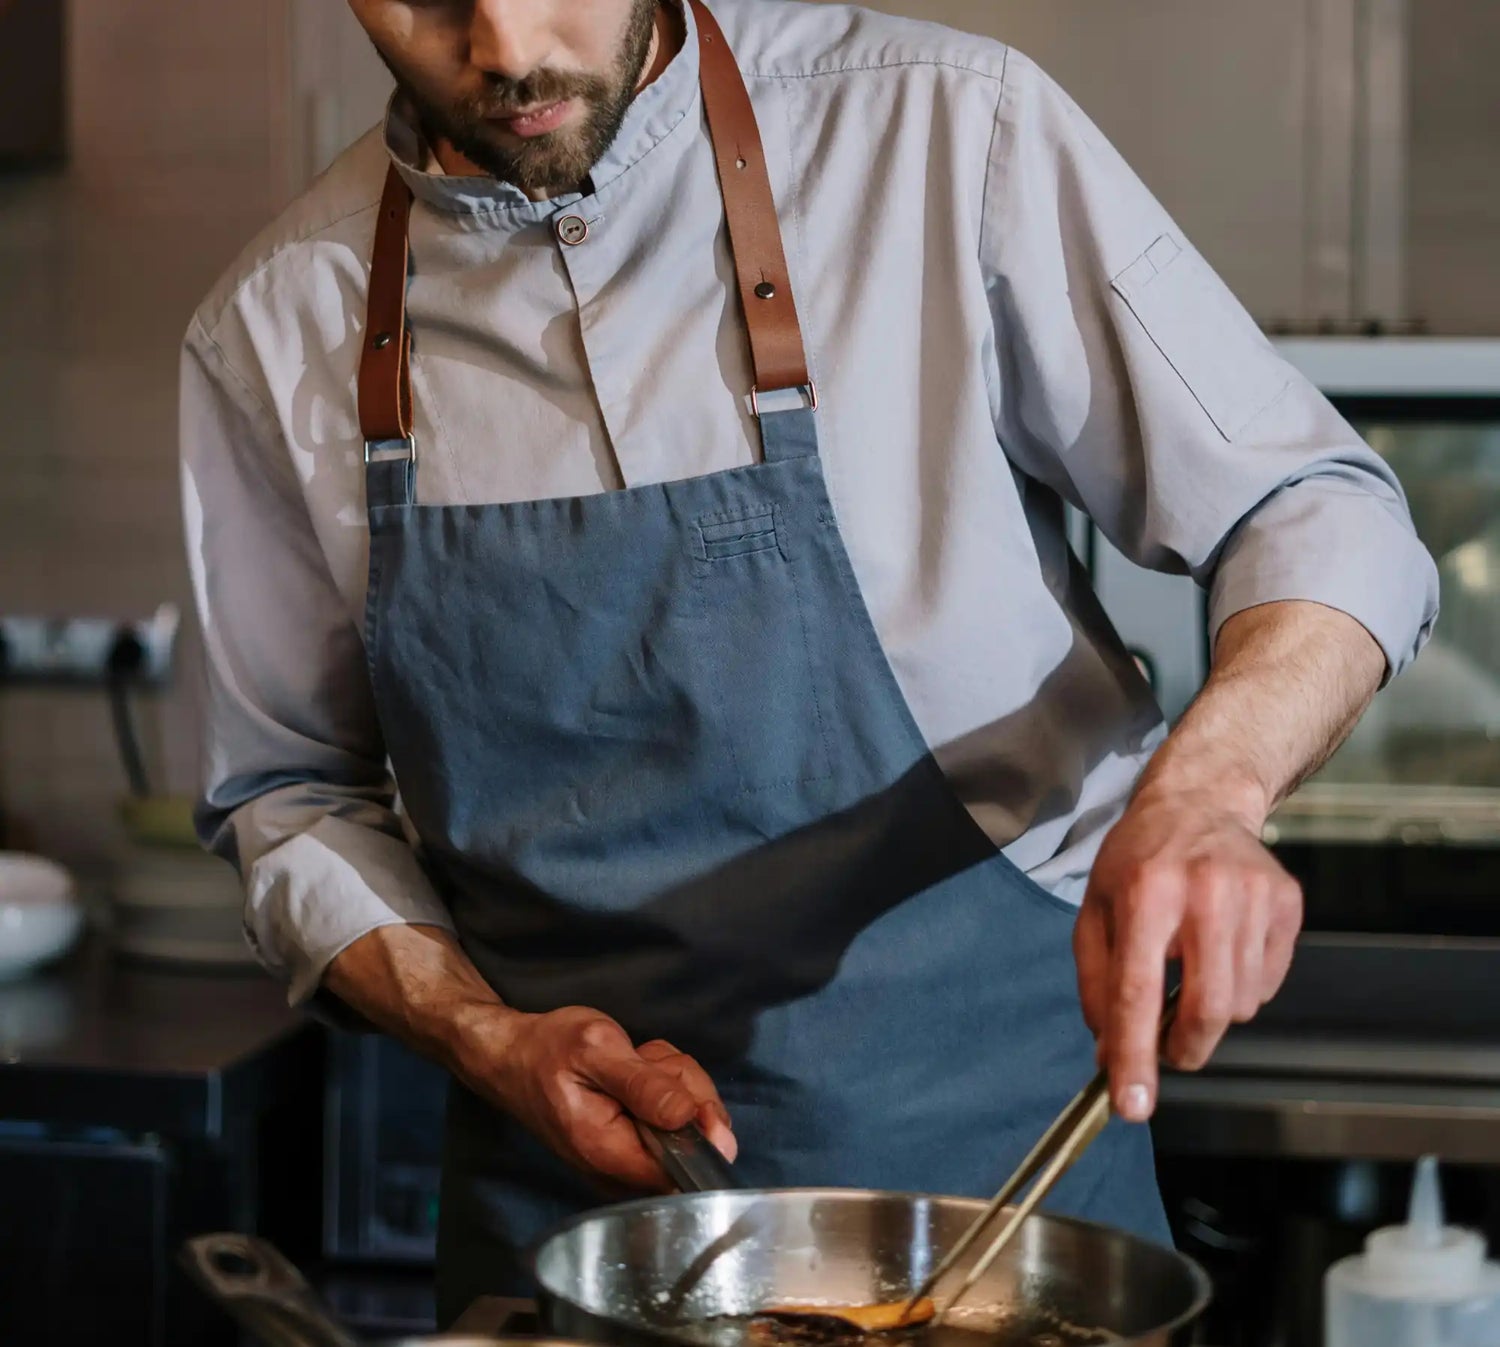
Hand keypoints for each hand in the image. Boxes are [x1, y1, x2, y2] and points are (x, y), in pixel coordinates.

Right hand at [452, 1004, 736, 1191]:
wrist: (513, 1056)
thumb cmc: (549, 1049)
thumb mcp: (597, 1050)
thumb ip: (644, 1086)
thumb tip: (690, 1119)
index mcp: (611, 1154)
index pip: (685, 1167)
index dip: (703, 1129)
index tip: (686, 1091)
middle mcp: (621, 1171)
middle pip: (693, 1141)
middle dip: (684, 1089)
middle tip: (646, 1059)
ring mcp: (627, 1160)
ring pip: (687, 1121)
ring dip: (670, 1079)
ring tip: (633, 1060)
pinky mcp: (632, 1144)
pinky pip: (671, 1117)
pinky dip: (662, 1084)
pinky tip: (634, 1068)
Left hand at [1073, 786, 1302, 1121]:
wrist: (1199, 803)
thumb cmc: (1138, 861)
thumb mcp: (1094, 912)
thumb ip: (1097, 985)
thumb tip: (1109, 1054)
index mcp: (1146, 892)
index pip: (1137, 992)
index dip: (1134, 1056)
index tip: (1132, 1107)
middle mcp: (1205, 891)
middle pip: (1207, 1009)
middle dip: (1185, 1048)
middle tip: (1170, 1049)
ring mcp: (1254, 894)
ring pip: (1242, 1004)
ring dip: (1213, 1012)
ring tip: (1193, 969)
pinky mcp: (1288, 902)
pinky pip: (1268, 984)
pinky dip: (1242, 988)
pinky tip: (1222, 950)